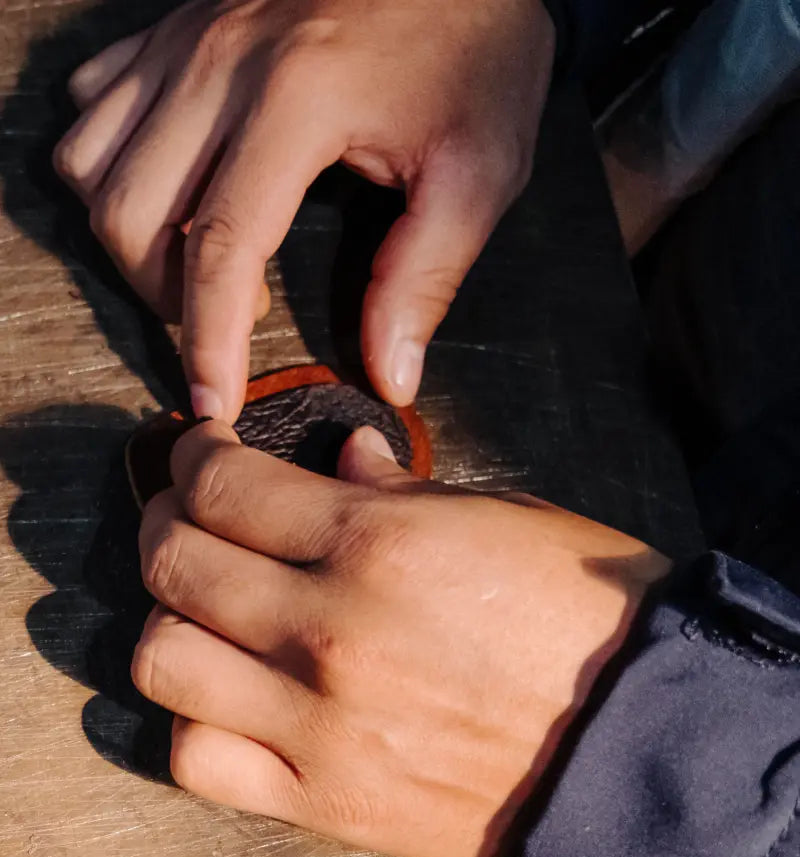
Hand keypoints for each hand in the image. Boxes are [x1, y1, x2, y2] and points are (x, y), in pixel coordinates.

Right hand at [53, 0, 554, 419]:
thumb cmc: (480, 51)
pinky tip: (169, 185)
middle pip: (130, 212)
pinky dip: (109, 159)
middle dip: (161, 296)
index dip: (209, 343)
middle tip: (219, 327)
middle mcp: (222, 60)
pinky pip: (95, 100)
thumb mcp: (479, 170)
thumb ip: (425, 278)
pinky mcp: (179, 20)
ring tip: (192, 262)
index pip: (223, 247)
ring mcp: (190, 34)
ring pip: (90, 160)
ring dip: (126, 234)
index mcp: (299, 99)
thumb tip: (388, 374)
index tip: (214, 404)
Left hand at [132, 422, 669, 856]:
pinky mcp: (326, 802)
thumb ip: (402, 487)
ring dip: (169, 623)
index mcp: (378, 543)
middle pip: (172, 562)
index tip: (201, 458)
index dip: (194, 460)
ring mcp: (319, 724)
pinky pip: (198, 762)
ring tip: (200, 614)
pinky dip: (193, 725)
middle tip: (186, 520)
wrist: (645, 746)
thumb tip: (339, 459)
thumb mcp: (506, 519)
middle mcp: (329, 630)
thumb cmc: (586, 619)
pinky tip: (226, 703)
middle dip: (165, 523)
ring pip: (162, 660)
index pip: (223, 485)